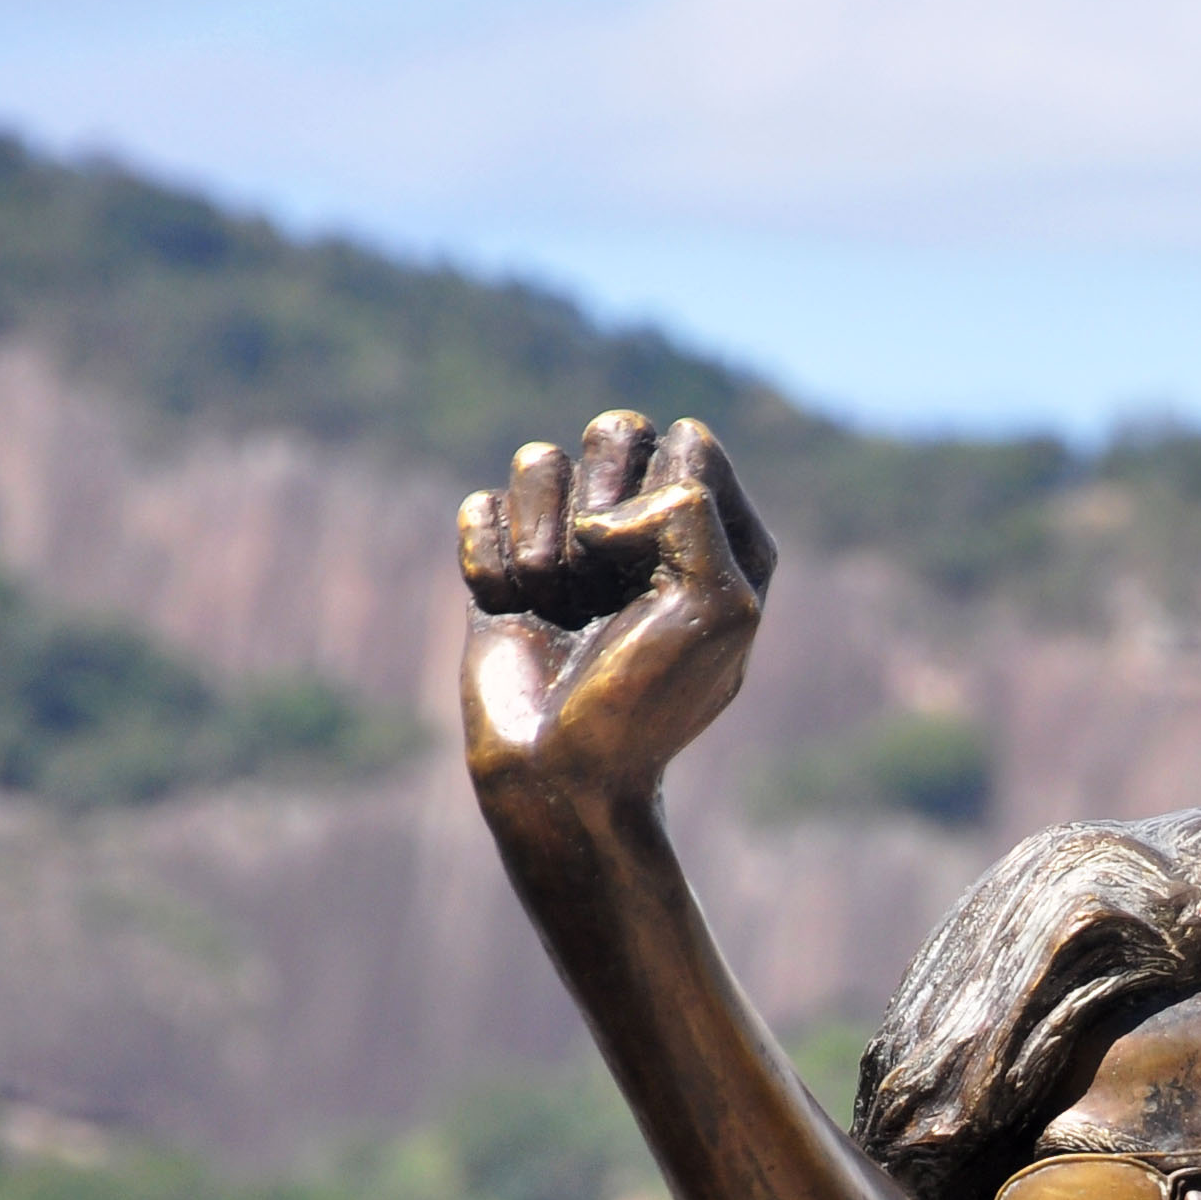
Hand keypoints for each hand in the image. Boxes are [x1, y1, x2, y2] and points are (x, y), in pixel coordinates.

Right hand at [456, 410, 781, 815]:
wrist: (561, 770)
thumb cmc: (648, 699)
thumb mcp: (717, 603)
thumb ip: (693, 510)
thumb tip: (602, 512)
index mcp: (719, 533)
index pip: (689, 442)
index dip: (661, 497)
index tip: (656, 577)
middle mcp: (647, 527)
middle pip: (614, 429)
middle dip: (596, 498)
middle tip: (597, 576)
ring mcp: (573, 544)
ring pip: (540, 461)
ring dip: (540, 537)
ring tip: (556, 603)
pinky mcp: (507, 563)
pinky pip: (481, 506)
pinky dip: (490, 560)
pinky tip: (512, 609)